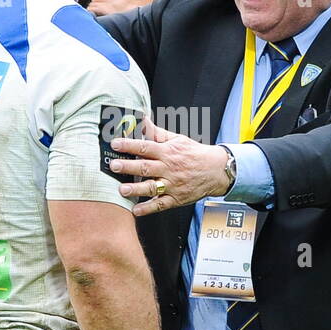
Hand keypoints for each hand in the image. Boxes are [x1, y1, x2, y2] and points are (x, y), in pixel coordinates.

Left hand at [110, 119, 233, 215]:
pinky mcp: (176, 198)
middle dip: (128, 167)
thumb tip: (142, 119)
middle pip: (146, 167)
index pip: (145, 147)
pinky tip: (135, 210)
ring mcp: (172, 185)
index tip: (115, 144)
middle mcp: (168, 168)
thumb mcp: (177, 139)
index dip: (129, 145)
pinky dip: (148, 208)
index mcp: (167, 152)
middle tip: (114, 166)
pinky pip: (160, 205)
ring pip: (152, 187)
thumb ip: (157, 132)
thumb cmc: (193, 154)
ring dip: (136, 189)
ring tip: (122, 190)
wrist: (216, 170)